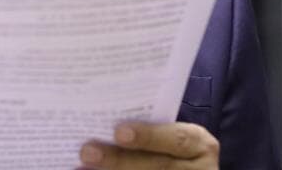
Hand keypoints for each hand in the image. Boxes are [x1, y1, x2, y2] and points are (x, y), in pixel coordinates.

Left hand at [79, 121, 218, 168]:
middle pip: (157, 167)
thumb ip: (148, 126)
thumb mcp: (170, 134)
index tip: (119, 132)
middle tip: (87, 152)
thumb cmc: (169, 145)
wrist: (184, 167)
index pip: (176, 139)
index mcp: (199, 145)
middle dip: (119, 160)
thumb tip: (101, 116)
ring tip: (82, 167)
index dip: (148, 136)